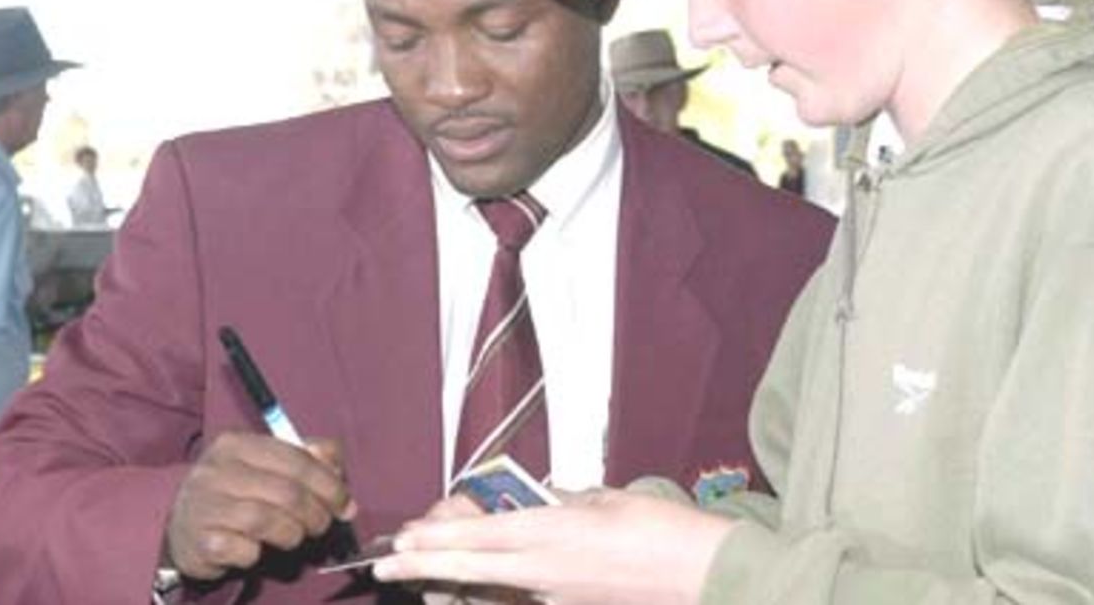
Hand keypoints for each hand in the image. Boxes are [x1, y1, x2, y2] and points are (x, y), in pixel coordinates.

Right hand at [164, 431, 355, 579]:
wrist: (177, 523)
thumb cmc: (234, 490)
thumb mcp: (267, 464)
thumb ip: (306, 457)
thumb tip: (337, 469)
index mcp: (237, 444)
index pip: (297, 460)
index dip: (330, 485)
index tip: (345, 505)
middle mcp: (216, 470)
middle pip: (286, 492)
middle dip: (316, 513)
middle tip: (323, 525)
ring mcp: (203, 506)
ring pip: (267, 520)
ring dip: (292, 534)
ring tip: (294, 536)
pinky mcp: (198, 541)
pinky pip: (243, 550)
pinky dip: (258, 553)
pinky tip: (255, 549)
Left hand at [375, 488, 734, 604]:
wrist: (705, 578)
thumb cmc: (662, 530)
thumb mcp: (608, 500)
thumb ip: (567, 501)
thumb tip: (542, 500)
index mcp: (554, 533)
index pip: (481, 535)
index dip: (437, 537)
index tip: (404, 536)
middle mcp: (546, 571)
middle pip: (471, 570)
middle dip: (425, 566)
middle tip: (388, 563)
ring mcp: (557, 598)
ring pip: (492, 592)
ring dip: (457, 584)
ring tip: (428, 577)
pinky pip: (522, 602)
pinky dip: (496, 594)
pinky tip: (482, 588)